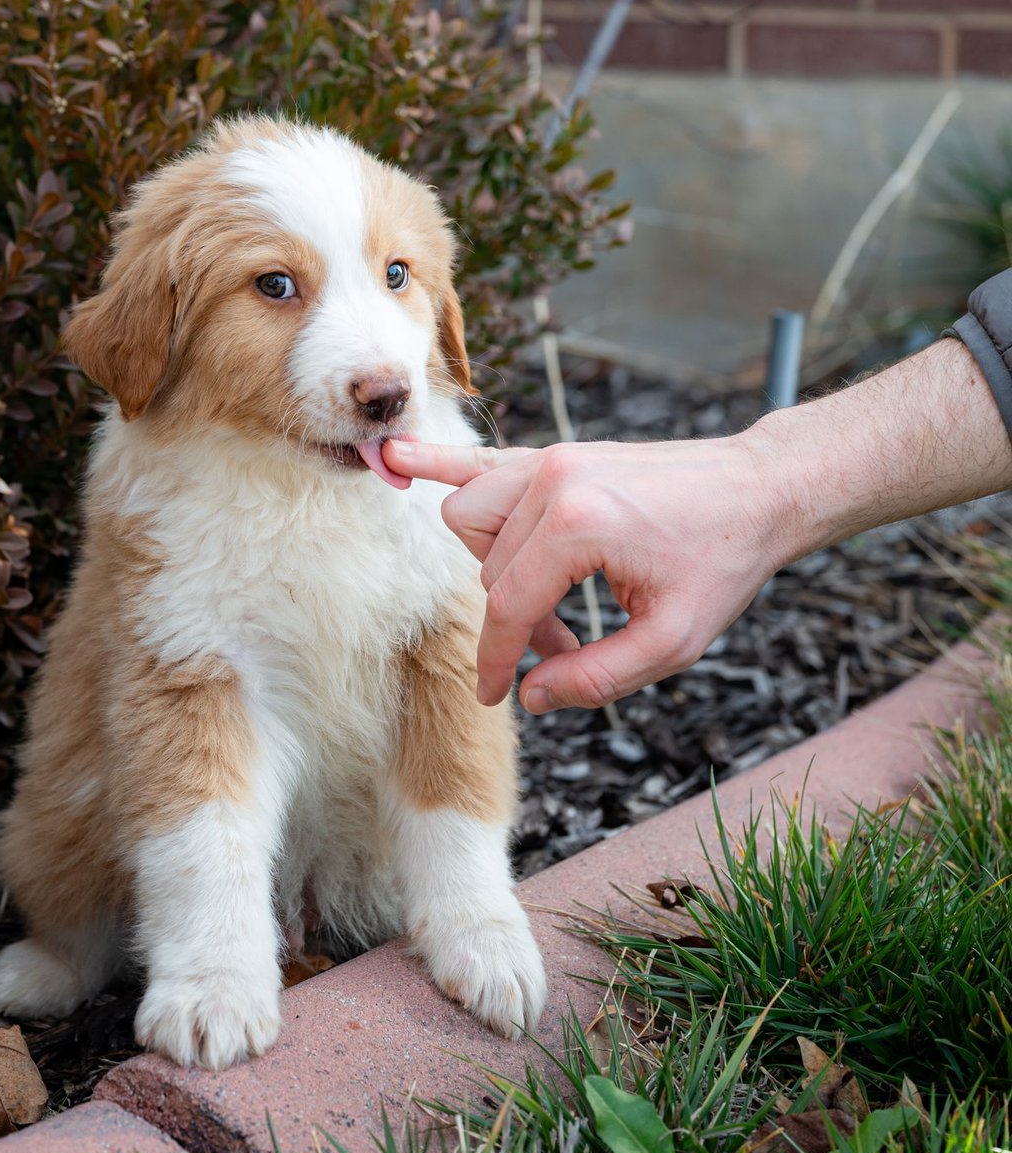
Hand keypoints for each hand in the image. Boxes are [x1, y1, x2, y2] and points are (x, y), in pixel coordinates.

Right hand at [383, 434, 776, 712]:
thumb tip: (532, 695)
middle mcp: (553, 483)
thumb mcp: (673, 641)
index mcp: (579, 526)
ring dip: (495, 566)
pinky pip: (479, 462)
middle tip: (570, 647)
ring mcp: (551, 461)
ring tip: (547, 598)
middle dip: (517, 621)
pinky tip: (395, 460)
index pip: (507, 606)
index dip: (495, 660)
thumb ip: (597, 676)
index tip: (491, 696)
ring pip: (472, 520)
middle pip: (488, 569)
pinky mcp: (555, 455)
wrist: (757, 489)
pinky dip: (437, 465)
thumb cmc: (721, 563)